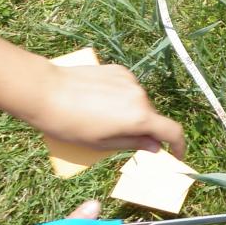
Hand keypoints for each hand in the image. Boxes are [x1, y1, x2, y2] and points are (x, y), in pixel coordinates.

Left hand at [29, 63, 185, 158]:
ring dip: (130, 112)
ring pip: (138, 102)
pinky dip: (121, 98)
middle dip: (143, 129)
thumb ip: (133, 144)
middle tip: (118, 138)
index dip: (178, 145)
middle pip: (152, 116)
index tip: (175, 153)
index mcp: (139, 118)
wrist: (47, 92)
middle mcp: (141, 96)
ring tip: (101, 117)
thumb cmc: (71, 125)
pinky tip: (98, 101)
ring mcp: (131, 81)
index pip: (172, 131)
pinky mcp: (119, 70)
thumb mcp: (101, 143)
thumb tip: (155, 146)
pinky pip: (127, 88)